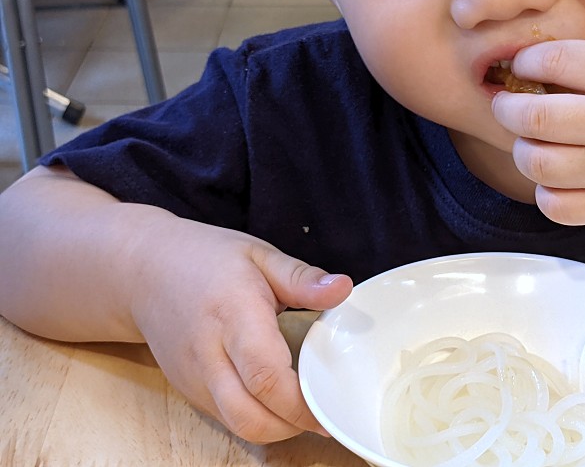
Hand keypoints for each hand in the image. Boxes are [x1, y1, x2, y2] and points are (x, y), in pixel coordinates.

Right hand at [127, 219, 351, 442]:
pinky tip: (278, 401)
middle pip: (250, 416)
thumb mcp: (259, 255)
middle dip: (293, 426)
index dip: (301, 401)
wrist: (143, 272)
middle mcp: (208, 355)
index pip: (265, 375)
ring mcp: (194, 379)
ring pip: (238, 425)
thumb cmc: (206, 260)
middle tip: (326, 412)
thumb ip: (302, 278)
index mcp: (232, 315)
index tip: (331, 404)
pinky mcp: (189, 392)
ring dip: (277, 427)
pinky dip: (257, 419)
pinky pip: (226, 418)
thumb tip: (343, 288)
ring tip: (305, 408)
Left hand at [491, 40, 584, 224]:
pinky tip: (557, 177)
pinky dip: (546, 190)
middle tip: (509, 104)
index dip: (525, 62)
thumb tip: (531, 71)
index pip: (552, 60)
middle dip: (507, 107)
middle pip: (532, 116)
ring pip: (537, 163)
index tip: (523, 66)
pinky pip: (557, 206)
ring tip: (534, 141)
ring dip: (523, 149)